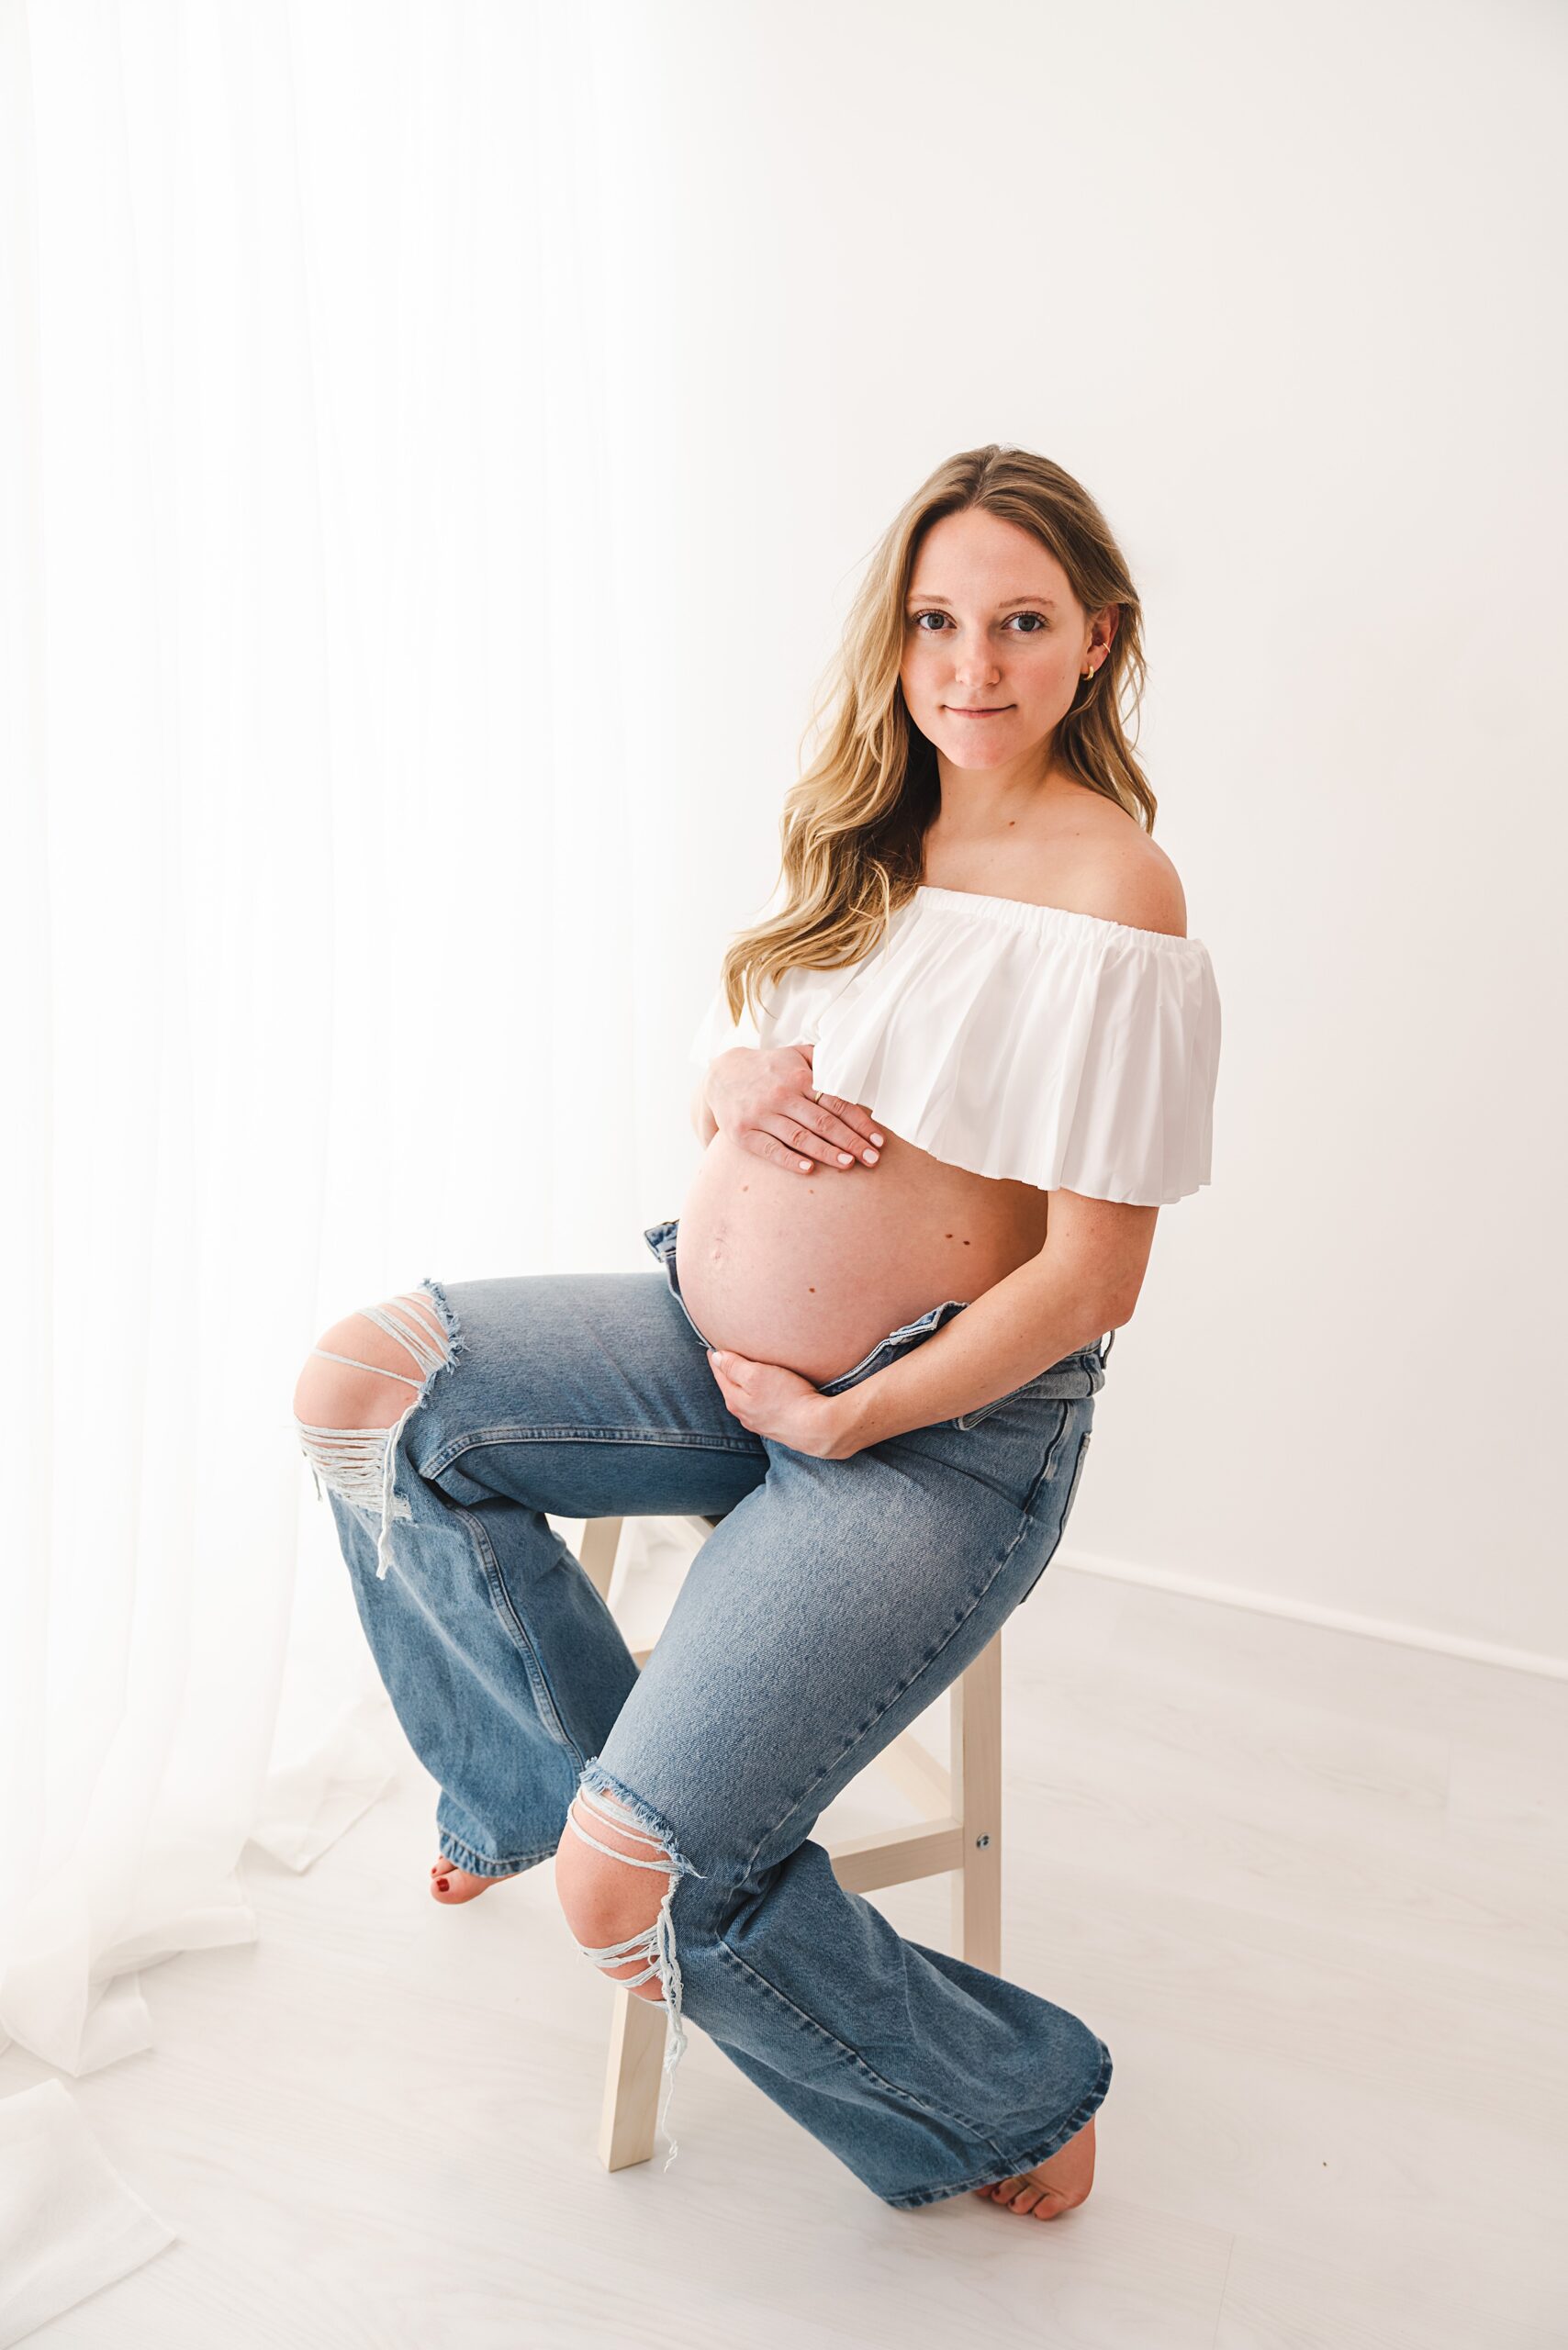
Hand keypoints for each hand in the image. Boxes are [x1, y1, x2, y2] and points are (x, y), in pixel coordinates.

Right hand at [705, 1043, 884, 1175]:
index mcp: (799, 1078)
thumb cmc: (768, 1068)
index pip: (837, 1102)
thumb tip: (854, 1066)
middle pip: (823, 1122)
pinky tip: (809, 1169)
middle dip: (851, 1142)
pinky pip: (770, 1149)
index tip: (878, 1140)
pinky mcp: (743, 1133)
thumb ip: (823, 1061)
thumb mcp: (795, 1055)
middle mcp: (781, 1096)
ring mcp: (761, 1115)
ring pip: (800, 1137)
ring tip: (849, 1164)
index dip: (860, 1122)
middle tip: (872, 1159)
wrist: (721, 1075)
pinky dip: (790, 1160)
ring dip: (826, 1153)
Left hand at [705, 1346, 852, 1456]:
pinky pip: (760, 1407)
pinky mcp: (775, 1426)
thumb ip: (734, 1367)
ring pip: (745, 1398)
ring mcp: (759, 1423)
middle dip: (727, 1372)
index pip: (719, 1373)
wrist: (817, 1428)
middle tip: (727, 1354)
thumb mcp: (757, 1376)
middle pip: (730, 1387)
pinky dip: (758, 1396)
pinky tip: (766, 1393)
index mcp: (735, 1400)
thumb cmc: (788, 1398)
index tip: (715, 1344)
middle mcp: (744, 1414)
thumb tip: (716, 1357)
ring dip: (743, 1385)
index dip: (717, 1357)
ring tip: (746, 1371)